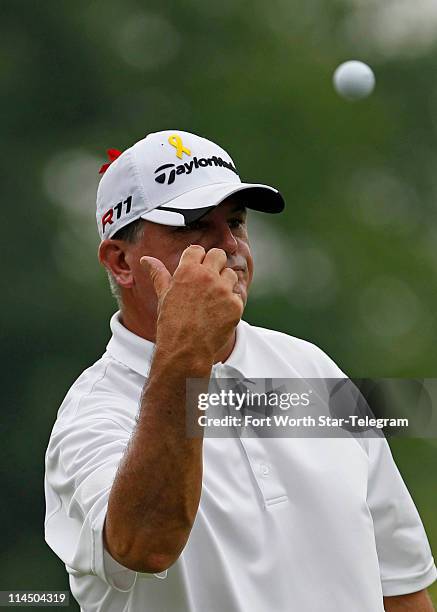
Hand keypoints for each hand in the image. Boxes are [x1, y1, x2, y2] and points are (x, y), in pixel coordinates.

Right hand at [140, 245, 243, 360]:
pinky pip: (236, 296)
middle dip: (215, 264)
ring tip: (212, 301)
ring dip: (224, 283)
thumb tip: (145, 259)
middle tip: (208, 282)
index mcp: (188, 270)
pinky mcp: (235, 305)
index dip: (197, 259)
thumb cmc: (171, 322)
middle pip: (219, 255)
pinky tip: (218, 315)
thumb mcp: (163, 295)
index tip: (195, 270)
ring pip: (231, 274)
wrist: (185, 350)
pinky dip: (230, 304)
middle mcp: (207, 276)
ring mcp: (223, 290)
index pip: (198, 250)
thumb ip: (158, 273)